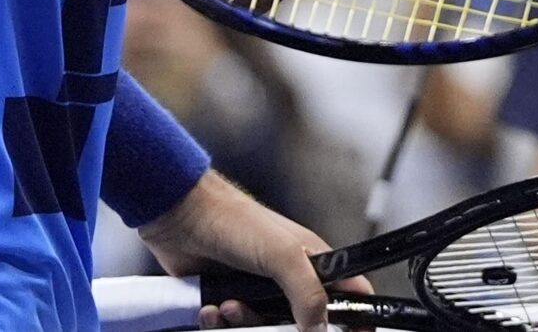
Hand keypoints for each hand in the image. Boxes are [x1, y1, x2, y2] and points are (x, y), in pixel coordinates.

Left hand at [139, 170, 363, 330]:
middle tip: (266, 316)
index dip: (356, 318)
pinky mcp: (228, 299)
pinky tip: (211, 306)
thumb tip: (320, 329)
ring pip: (263, 328)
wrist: (181, 217)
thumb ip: (308, 293)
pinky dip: (219, 322)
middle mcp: (288, 279)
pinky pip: (230, 328)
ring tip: (227, 304)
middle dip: (282, 326)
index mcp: (313, 262)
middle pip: (302, 323)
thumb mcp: (282, 255)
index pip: (350, 294)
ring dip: (242, 322)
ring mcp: (257, 290)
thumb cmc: (236, 221)